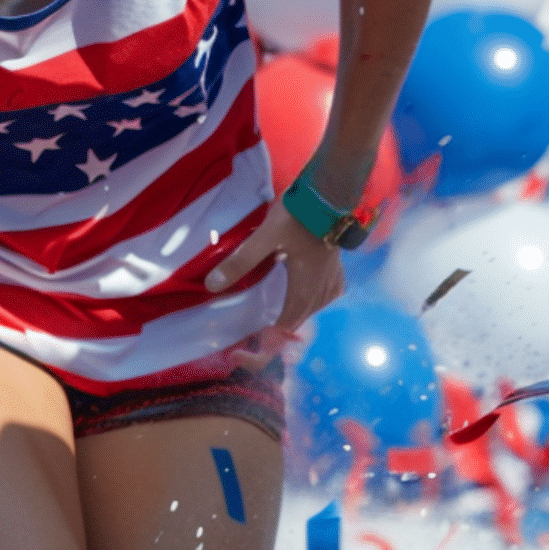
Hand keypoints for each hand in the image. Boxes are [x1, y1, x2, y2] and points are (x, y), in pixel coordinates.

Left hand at [205, 201, 345, 370]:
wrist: (331, 197)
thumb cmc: (300, 217)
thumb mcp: (265, 238)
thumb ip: (240, 262)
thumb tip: (212, 285)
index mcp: (304, 294)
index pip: (280, 335)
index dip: (259, 352)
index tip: (236, 352)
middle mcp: (321, 297)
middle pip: (291, 326)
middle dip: (267, 334)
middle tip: (242, 332)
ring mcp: (332, 287)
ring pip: (304, 313)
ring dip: (284, 316)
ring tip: (260, 314)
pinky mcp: (336, 277)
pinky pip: (316, 301)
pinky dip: (299, 303)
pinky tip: (288, 293)